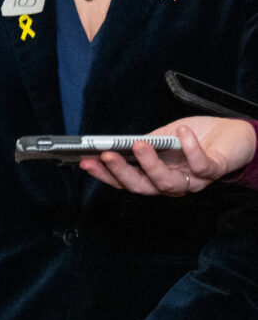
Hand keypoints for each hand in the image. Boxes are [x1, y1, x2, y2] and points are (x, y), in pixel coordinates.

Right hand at [79, 116, 256, 194]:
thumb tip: (116, 143)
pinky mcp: (215, 169)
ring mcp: (194, 179)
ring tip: (139, 144)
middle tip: (105, 156)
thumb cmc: (196, 135)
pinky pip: (201, 164)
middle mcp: (174, 183)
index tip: (85, 161)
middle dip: (122, 173)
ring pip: (168, 182)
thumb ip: (144, 143)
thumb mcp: (163, 137)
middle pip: (143, 187)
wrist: (234, 134)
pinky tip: (181, 131)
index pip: (127, 181)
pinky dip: (190, 147)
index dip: (105, 175)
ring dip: (151, 165)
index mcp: (157, 176)